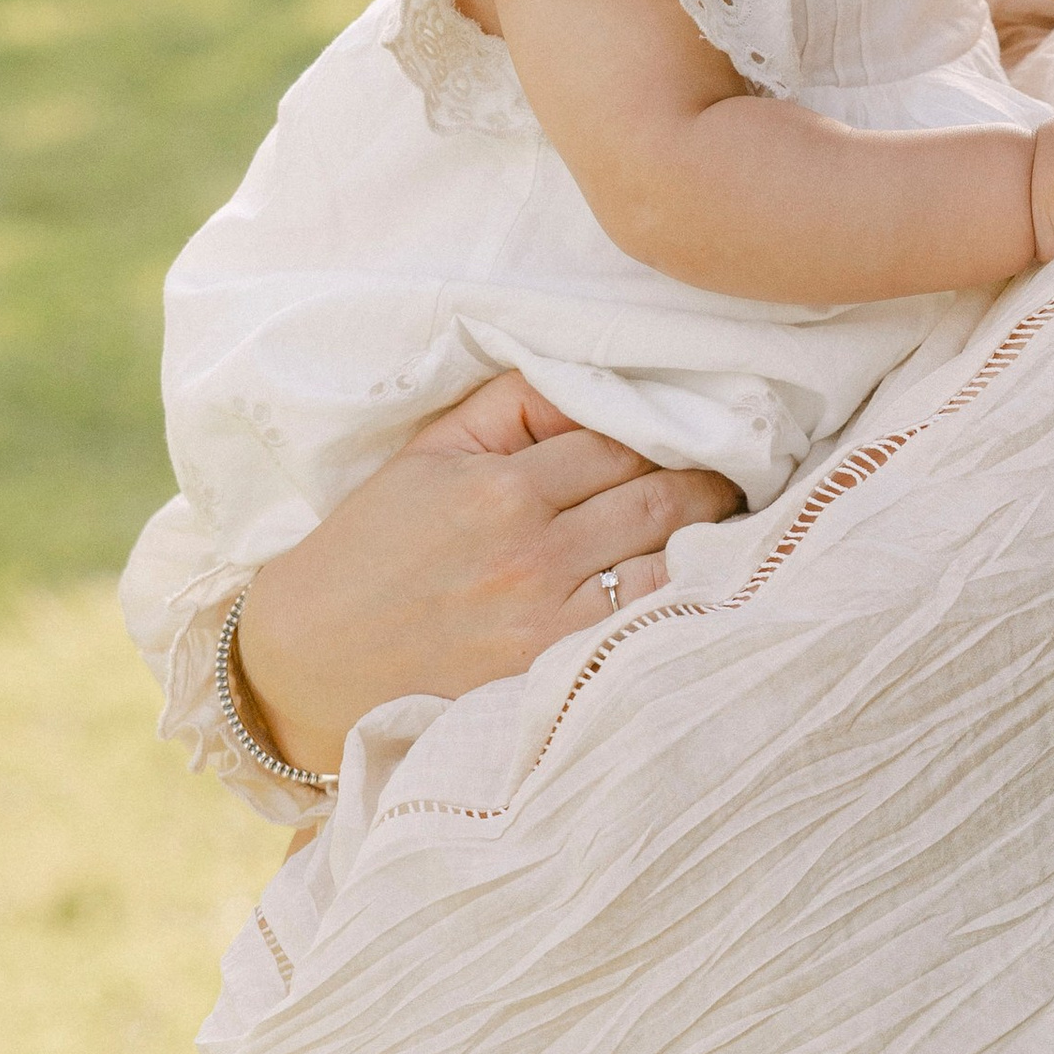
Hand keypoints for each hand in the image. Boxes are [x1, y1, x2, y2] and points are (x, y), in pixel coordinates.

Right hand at [232, 373, 739, 776]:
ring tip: (735, 520)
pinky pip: (649, 624)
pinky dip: (688, 597)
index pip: (624, 442)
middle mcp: (534, 555)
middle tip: (743, 470)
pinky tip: (710, 581)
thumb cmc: (371, 550)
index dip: (669, 431)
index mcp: (503, 490)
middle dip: (712, 479)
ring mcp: (551, 623)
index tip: (704, 427)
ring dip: (713, 537)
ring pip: (671, 561)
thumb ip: (515, 407)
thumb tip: (595, 379)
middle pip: (663, 498)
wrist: (310, 661)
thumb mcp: (429, 454)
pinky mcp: (557, 675)